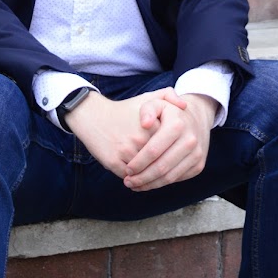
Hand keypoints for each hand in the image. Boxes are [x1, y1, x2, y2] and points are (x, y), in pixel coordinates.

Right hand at [66, 88, 186, 178]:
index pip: (170, 148)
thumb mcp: (146, 98)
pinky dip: (135, 181)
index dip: (173, 155)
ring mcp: (126, 151)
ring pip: (145, 174)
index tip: (174, 157)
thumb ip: (168, 96)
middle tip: (166, 174)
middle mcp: (140, 139)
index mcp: (152, 125)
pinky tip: (137, 180)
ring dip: (149, 179)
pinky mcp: (113, 161)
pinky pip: (130, 177)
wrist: (93, 116)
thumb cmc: (124, 110)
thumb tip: (185, 107)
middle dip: (164, 171)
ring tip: (152, 180)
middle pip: (159, 163)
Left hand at [122, 92, 217, 191]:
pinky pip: (177, 178)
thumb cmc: (169, 111)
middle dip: (142, 177)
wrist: (197, 117)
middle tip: (128, 182)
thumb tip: (145, 124)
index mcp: (177, 125)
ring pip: (169, 177)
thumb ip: (147, 110)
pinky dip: (162, 184)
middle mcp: (189, 141)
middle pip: (161, 167)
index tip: (127, 169)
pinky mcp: (198, 165)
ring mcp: (196, 154)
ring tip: (135, 186)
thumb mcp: (157, 102)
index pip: (153, 150)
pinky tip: (149, 183)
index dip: (138, 162)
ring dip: (150, 184)